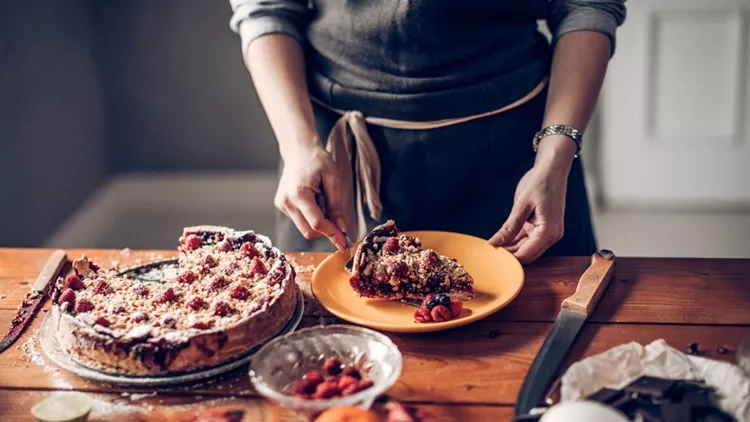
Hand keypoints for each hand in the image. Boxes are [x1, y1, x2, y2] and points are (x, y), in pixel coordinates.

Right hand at [274, 143, 347, 252]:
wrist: (299, 150)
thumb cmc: (318, 161)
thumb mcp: (333, 180)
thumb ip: (336, 206)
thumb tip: (342, 229)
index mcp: (299, 194)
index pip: (317, 223)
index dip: (332, 235)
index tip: (345, 244)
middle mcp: (287, 202)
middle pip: (309, 232)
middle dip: (326, 232)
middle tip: (340, 226)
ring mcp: (282, 205)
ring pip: (304, 228)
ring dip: (319, 224)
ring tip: (324, 203)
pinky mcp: (282, 206)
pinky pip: (300, 221)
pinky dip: (311, 218)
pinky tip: (315, 202)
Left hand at [488, 140, 572, 263]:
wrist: (552, 169)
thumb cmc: (540, 183)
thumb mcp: (521, 205)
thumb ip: (509, 227)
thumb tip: (494, 243)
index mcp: (548, 232)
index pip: (526, 254)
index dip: (507, 258)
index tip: (490, 257)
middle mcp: (551, 236)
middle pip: (527, 255)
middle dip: (509, 256)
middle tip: (488, 253)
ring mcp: (548, 232)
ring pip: (526, 249)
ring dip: (511, 249)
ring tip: (492, 246)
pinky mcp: (543, 227)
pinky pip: (527, 239)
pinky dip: (515, 240)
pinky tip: (501, 240)